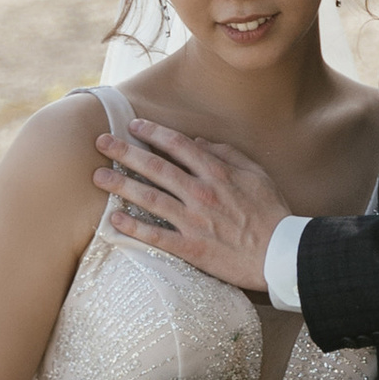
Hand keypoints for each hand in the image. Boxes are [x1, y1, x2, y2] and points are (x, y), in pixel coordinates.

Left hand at [95, 114, 287, 297]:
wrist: (280, 253)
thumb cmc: (271, 212)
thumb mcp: (257, 174)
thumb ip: (228, 154)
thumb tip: (199, 142)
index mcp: (219, 173)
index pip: (179, 146)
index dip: (154, 133)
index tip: (133, 125)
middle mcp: (202, 193)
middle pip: (157, 167)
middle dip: (126, 152)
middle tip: (101, 142)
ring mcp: (194, 221)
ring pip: (150, 198)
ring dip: (121, 185)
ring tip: (98, 176)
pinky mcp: (191, 248)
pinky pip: (156, 235)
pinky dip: (133, 227)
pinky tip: (113, 220)